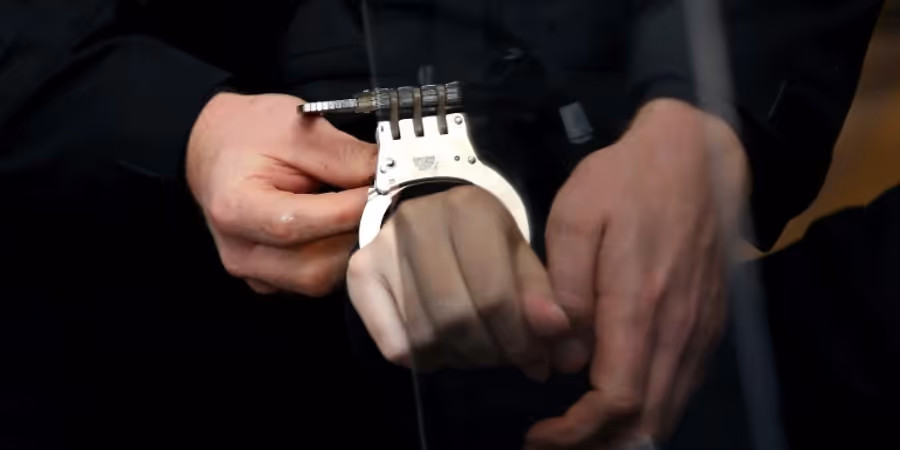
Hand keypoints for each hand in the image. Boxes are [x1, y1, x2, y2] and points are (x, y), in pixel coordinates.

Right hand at [187, 92, 376, 295]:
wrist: (218, 149)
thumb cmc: (249, 134)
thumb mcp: (295, 127)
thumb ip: (344, 154)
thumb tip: (392, 175)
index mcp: (234, 208)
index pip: (297, 224)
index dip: (348, 212)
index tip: (385, 192)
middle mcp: (240, 251)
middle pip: (314, 267)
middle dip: (358, 236)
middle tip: (389, 204)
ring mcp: (256, 273)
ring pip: (322, 280)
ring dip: (355, 250)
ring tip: (371, 213)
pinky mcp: (273, 281)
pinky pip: (319, 282)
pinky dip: (343, 258)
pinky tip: (351, 228)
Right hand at [347, 186, 571, 378]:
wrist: (428, 214)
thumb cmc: (482, 239)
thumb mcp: (519, 254)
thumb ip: (542, 294)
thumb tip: (557, 332)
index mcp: (468, 210)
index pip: (494, 296)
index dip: (520, 340)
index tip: (539, 360)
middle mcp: (418, 223)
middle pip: (457, 319)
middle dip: (491, 353)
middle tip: (509, 359)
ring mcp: (381, 248)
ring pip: (426, 336)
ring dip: (462, 359)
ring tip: (480, 353)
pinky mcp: (358, 274)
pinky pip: (394, 345)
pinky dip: (426, 360)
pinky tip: (444, 348)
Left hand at [527, 99, 749, 447]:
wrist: (695, 153)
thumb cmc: (626, 181)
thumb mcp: (577, 218)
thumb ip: (566, 290)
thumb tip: (564, 356)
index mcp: (640, 304)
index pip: (617, 399)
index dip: (578, 431)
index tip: (541, 435)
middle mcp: (679, 328)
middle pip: (648, 419)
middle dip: (599, 443)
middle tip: (554, 440)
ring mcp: (702, 328)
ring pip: (670, 408)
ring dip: (626, 432)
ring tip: (580, 429)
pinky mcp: (711, 322)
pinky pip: (684, 384)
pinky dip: (653, 407)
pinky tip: (620, 401)